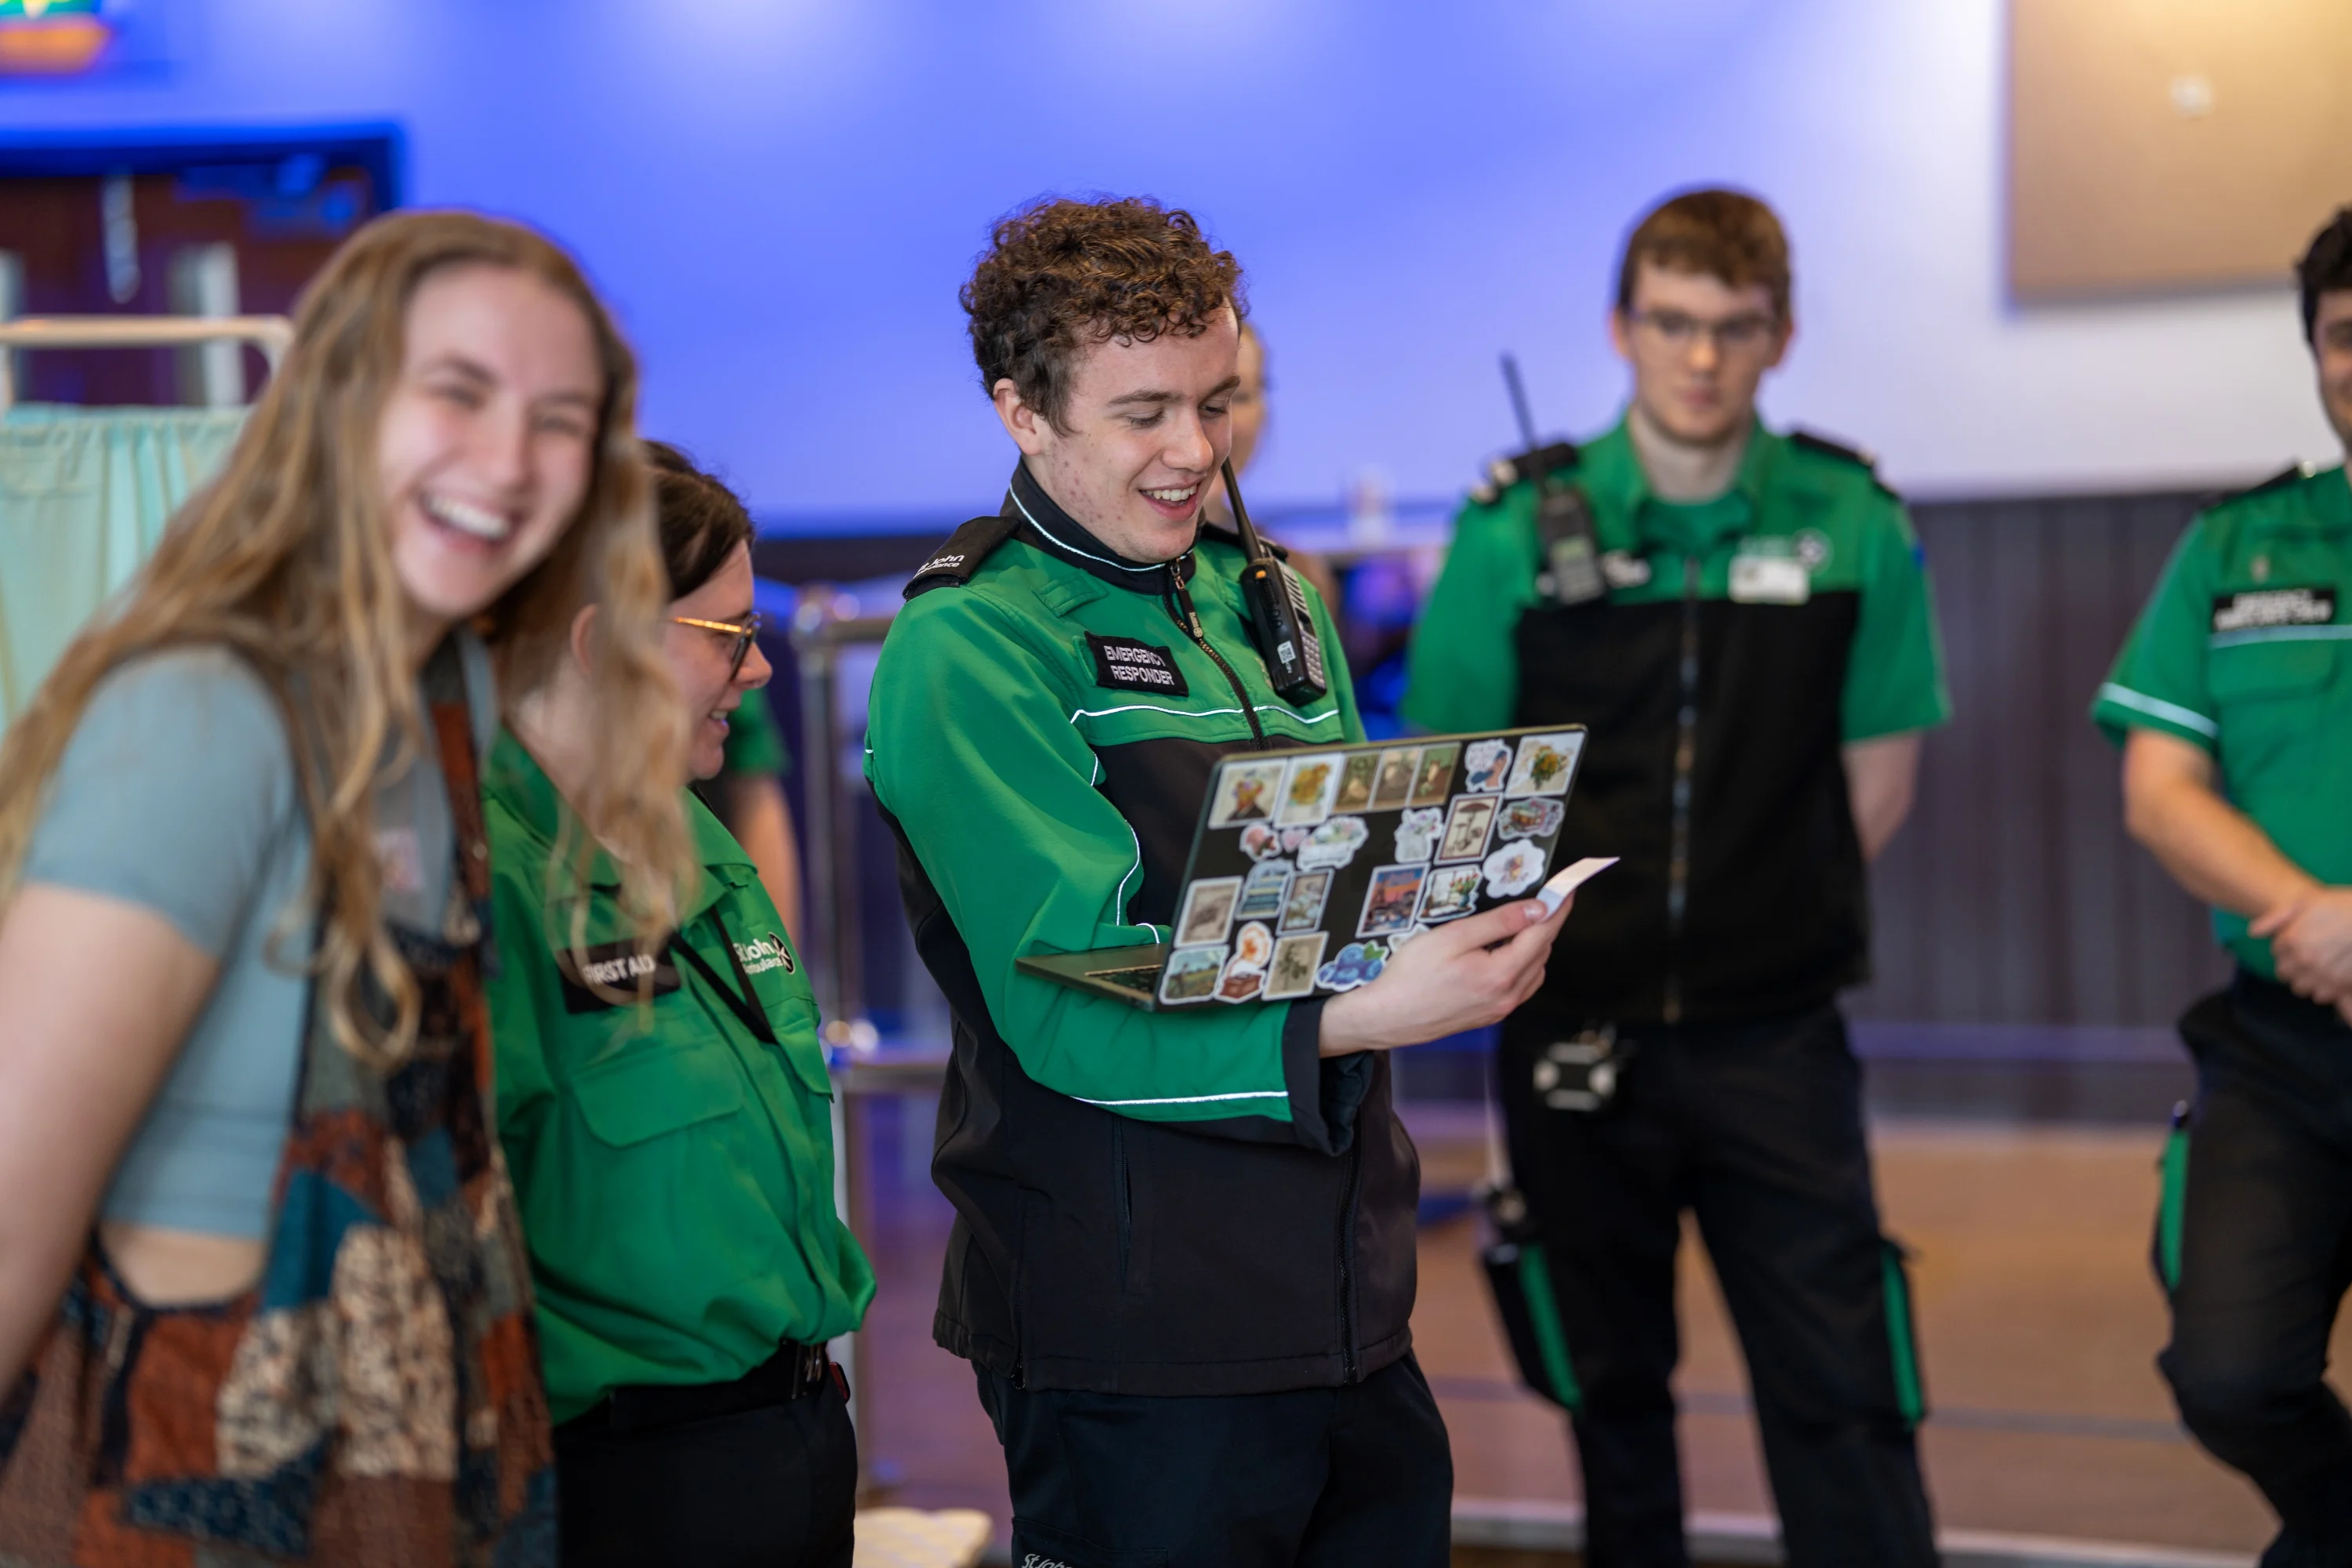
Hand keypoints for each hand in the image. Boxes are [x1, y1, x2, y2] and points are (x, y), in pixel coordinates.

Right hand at [1318, 894, 1569, 1055]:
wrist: (1387, 1017)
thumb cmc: (1411, 976)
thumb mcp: (1452, 937)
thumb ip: (1497, 922)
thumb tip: (1536, 910)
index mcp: (1501, 974)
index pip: (1542, 934)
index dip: (1557, 908)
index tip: (1568, 889)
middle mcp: (1507, 996)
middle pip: (1542, 952)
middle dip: (1545, 924)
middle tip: (1540, 899)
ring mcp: (1500, 1009)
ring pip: (1534, 971)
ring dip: (1533, 946)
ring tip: (1515, 925)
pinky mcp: (1489, 1015)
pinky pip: (1520, 986)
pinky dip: (1522, 965)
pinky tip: (1501, 953)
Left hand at [2251, 888, 2351, 1006]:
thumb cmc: (2340, 905)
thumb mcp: (2306, 902)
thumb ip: (2276, 918)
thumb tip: (2252, 933)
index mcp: (2291, 939)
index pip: (2277, 954)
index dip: (2287, 947)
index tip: (2301, 940)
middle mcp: (2304, 959)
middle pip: (2284, 974)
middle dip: (2293, 966)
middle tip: (2310, 955)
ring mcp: (2322, 973)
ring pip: (2301, 987)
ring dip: (2306, 980)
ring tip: (2320, 967)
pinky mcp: (2340, 984)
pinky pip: (2322, 996)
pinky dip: (2324, 989)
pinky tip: (2331, 976)